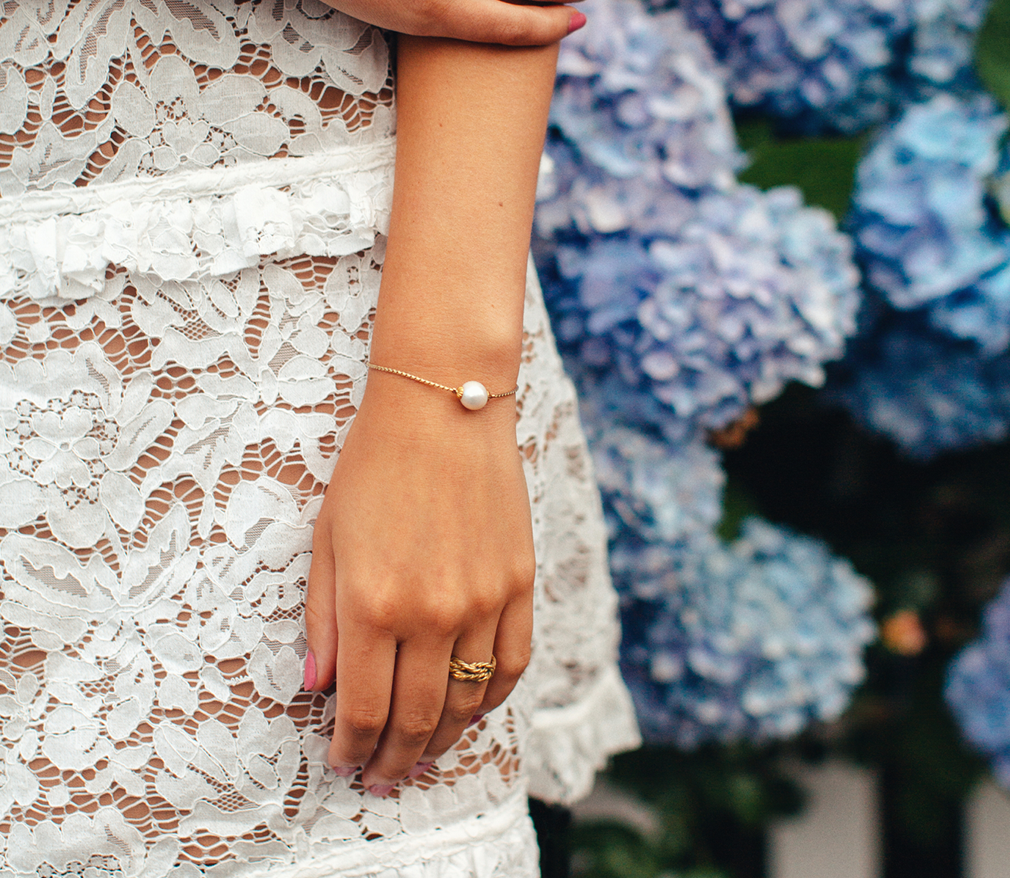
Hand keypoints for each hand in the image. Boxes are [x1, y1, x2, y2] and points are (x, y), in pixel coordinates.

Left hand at [303, 373, 534, 793]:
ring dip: (443, 740)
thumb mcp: (329, 538)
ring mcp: (485, 600)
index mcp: (373, 603)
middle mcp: (433, 612)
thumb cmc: (373, 465)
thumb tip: (319, 689)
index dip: (352, 750)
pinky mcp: (519, 582)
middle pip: (417, 718)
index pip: (363, 709)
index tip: (344, 764)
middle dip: (394, 759)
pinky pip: (513, 664)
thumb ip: (323, 619)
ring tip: (423, 756)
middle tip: (382, 776)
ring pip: (469, 702)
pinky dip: (493, 700)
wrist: (445, 405)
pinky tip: (474, 710)